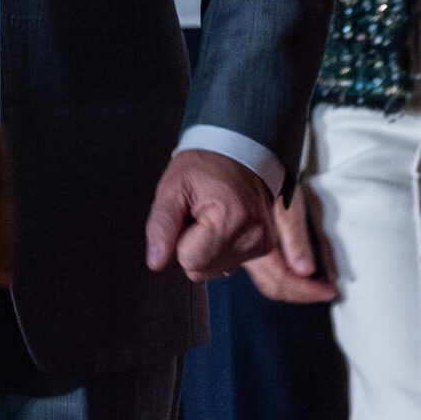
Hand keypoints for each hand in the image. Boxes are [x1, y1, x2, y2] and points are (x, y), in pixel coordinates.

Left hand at [145, 149, 275, 281]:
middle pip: (202, 269)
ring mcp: (262, 242)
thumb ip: (161, 225)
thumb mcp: (173, 186)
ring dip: (207, 248)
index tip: (189, 215)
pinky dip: (221, 248)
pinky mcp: (265, 245)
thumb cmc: (206, 163)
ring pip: (214, 269)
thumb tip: (156, 262)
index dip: (179, 239)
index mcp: (230, 218)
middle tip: (199, 215)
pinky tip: (224, 225)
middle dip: (193, 246)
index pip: (189, 260)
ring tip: (212, 217)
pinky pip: (229, 263)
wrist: (239, 150)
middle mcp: (252, 235)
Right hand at [243, 183, 337, 302]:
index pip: (281, 281)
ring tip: (317, 284)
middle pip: (272, 286)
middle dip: (301, 293)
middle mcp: (247, 251)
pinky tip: (298, 271)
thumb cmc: (271, 177)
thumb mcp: (289, 205)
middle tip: (327, 291)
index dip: (307, 291)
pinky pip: (262, 270)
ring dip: (293, 287)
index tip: (331, 291)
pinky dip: (283, 276)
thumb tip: (305, 271)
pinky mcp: (246, 243)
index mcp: (257, 243)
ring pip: (266, 280)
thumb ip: (296, 239)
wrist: (248, 159)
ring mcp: (244, 248)